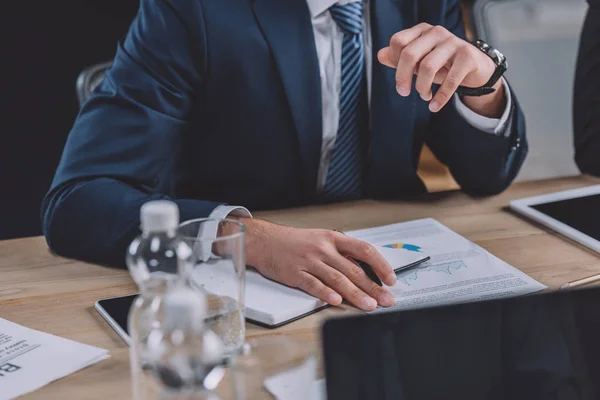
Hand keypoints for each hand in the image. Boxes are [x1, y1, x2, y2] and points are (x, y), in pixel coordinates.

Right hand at [239, 218, 396, 310]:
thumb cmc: (294, 242)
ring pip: (337, 279)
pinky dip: (326, 293)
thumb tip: (365, 271)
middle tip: (386, 300)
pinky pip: (313, 284)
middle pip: (353, 269)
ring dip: (355, 294)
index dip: (380, 265)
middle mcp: (323, 249)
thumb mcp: (321, 239)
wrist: (265, 241)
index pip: (364, 250)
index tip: (391, 279)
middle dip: (373, 287)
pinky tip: (336, 301)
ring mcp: (309, 261)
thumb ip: (341, 253)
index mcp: (333, 238)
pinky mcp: (295, 273)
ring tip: (369, 305)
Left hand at [377, 23, 504, 116]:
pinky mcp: (467, 56)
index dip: (394, 63)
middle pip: (409, 54)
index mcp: (422, 31)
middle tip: (403, 92)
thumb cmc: (442, 63)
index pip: (398, 42)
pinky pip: (450, 80)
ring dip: (422, 88)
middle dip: (402, 78)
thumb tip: (380, 55)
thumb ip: (399, 58)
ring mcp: (453, 42)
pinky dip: (440, 97)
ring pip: (427, 67)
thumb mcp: (419, 61)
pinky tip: (434, 106)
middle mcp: (436, 32)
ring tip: (424, 96)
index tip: (400, 78)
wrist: (475, 67)